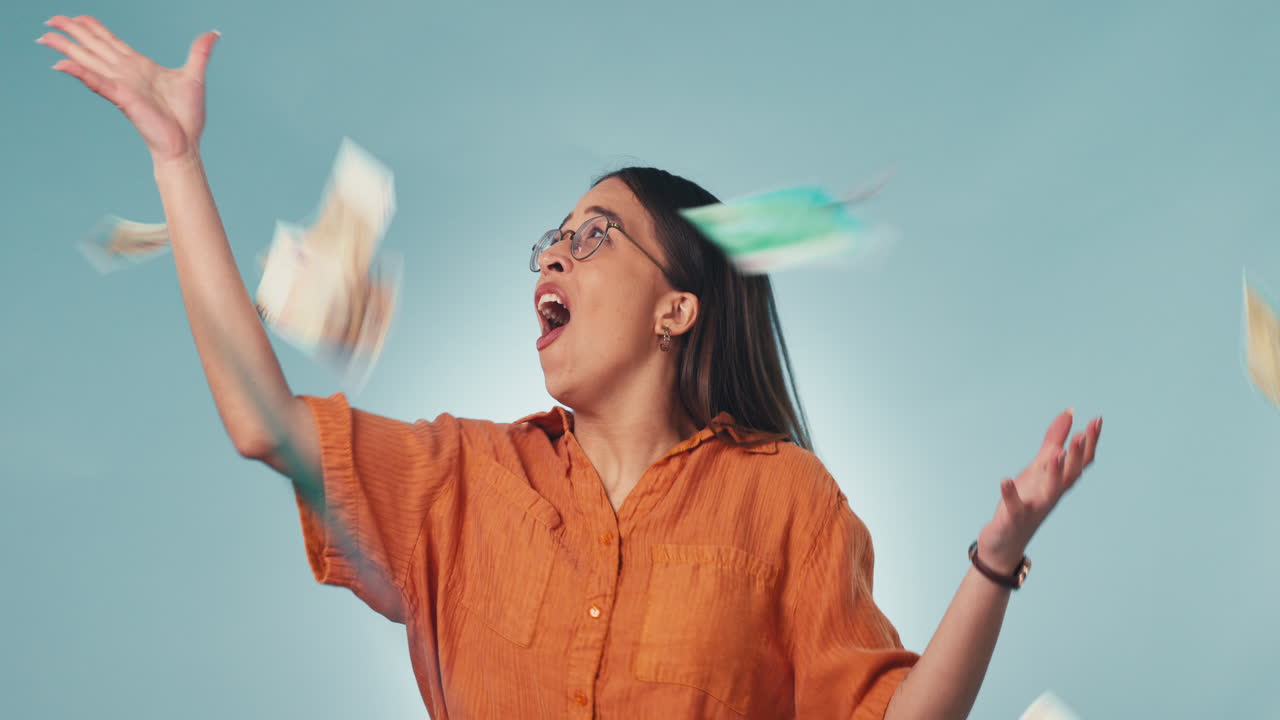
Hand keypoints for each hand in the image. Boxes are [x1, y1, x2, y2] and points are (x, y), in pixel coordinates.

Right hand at [38, 15, 219, 161]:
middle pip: (93, 47)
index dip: (93, 28)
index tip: (77, 16)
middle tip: (50, 19)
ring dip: (67, 49)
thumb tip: (213, 34)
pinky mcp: (122, 98)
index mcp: (138, 66)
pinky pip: (97, 82)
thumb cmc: (187, 116)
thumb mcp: (194, 75)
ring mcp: (121, 84)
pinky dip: (79, 73)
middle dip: (72, 32)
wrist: (185, 142)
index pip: (110, 41)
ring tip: (44, 37)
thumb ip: (200, 52)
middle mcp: (125, 73)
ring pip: (88, 60)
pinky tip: (60, 65)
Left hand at [976, 409, 1102, 572]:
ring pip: (1050, 491)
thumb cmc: (1025, 501)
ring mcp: (1034, 508)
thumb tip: (1069, 413)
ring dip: (1054, 473)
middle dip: (1077, 455)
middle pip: (1070, 475)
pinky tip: (1004, 480)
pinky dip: (1010, 494)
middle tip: (1082, 433)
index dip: (1090, 442)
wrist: (1006, 541)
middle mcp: (1051, 495)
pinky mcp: (1014, 519)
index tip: (1097, 420)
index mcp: (1059, 482)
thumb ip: (1054, 441)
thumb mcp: (1039, 467)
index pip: (1080, 461)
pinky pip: (1014, 507)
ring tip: (1056, 454)